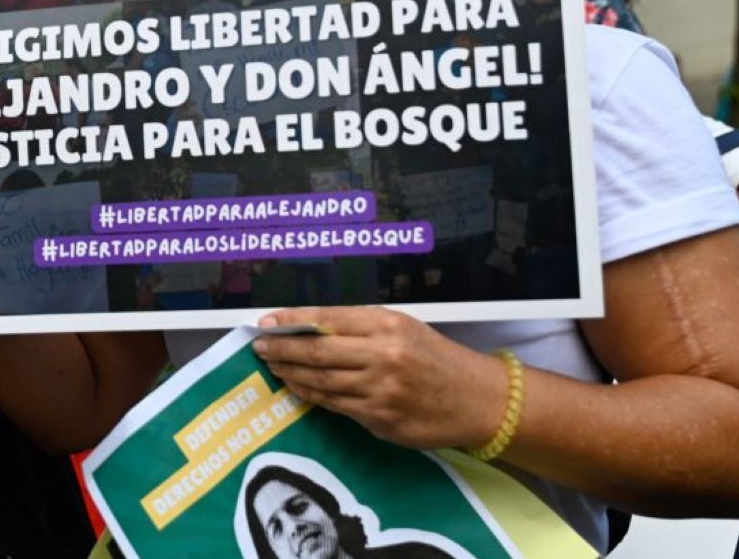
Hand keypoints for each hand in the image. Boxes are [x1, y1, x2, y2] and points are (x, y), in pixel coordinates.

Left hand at [251, 307, 509, 450]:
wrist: (479, 399)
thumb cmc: (436, 358)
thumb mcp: (403, 328)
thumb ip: (359, 327)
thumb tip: (308, 328)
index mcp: (387, 325)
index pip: (326, 319)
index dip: (290, 321)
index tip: (265, 322)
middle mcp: (382, 355)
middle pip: (316, 352)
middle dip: (281, 349)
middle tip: (259, 347)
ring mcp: (381, 390)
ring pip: (321, 381)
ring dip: (290, 374)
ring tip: (273, 366)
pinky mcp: (381, 419)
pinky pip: (335, 405)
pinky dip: (311, 395)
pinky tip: (297, 387)